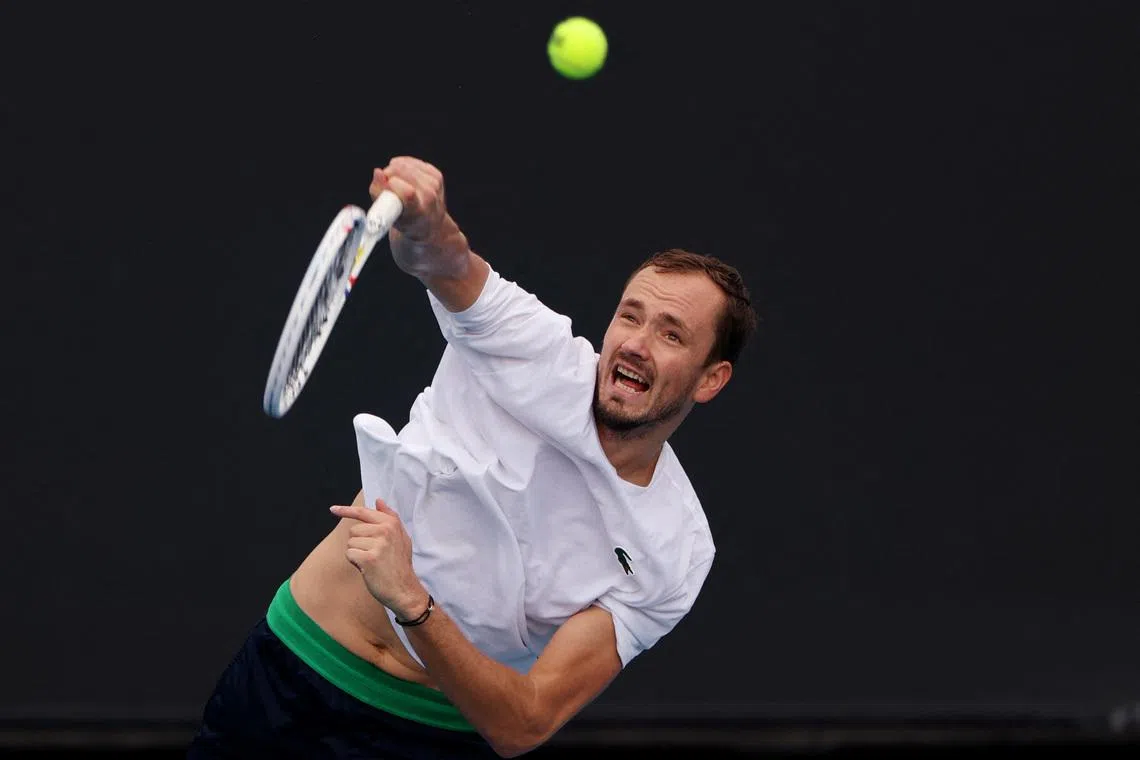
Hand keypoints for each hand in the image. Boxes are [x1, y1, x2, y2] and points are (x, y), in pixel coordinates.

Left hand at [329, 498, 429, 620]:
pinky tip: (368, 568)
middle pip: (353, 530)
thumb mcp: (401, 537)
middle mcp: (385, 531)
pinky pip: (349, 554)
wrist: (404, 589)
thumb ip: (389, 517)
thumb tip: (378, 501)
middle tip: (374, 554)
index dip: (346, 510)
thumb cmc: (400, 564)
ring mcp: (378, 544)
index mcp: (391, 523)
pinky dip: (355, 562)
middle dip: (359, 543)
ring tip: (372, 562)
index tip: (333, 509)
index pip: (363, 512)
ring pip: (350, 542)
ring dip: (357, 553)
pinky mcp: (369, 558)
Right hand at [369, 157, 470, 279]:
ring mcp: (435, 186)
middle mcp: (430, 199)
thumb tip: (377, 172)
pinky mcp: (436, 176)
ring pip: (405, 165)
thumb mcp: (387, 218)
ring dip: (395, 171)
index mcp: (419, 214)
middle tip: (387, 188)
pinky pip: (411, 162)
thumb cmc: (404, 225)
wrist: (429, 230)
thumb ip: (378, 195)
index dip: (391, 186)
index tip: (383, 189)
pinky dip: (403, 167)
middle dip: (389, 175)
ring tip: (396, 186)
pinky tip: (404, 179)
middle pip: (403, 172)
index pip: (407, 192)